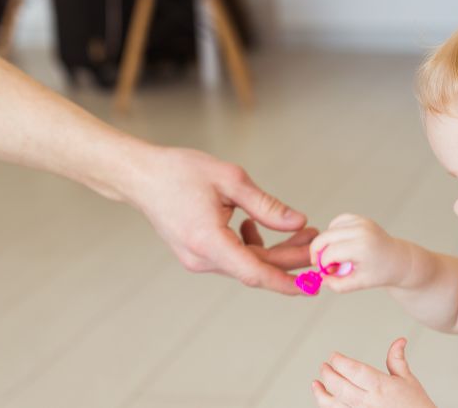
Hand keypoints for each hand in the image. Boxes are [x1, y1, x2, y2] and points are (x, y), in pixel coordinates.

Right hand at [128, 146, 316, 293]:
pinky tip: (256, 225)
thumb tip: (298, 223)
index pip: (255, 273)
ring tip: (299, 231)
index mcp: (208, 241)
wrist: (141, 176)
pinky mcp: (197, 254)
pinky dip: (252, 245)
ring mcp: (197, 259)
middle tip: (316, 241)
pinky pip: (233, 257)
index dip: (286, 282)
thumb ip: (267, 206)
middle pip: (257, 267)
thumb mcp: (231, 181)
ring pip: (247, 263)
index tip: (312, 286)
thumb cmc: (180, 172)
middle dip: (290, 257)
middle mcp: (201, 257)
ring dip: (274, 250)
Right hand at [309, 214, 410, 292]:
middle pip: (325, 237)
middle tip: (322, 264)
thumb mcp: (359, 283)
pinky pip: (337, 222)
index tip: (328, 273)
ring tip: (336, 257)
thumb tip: (319, 280)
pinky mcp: (360, 219)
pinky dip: (333, 234)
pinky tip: (339, 245)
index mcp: (362, 247)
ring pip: (329, 230)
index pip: (330, 253)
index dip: (323, 265)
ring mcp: (361, 222)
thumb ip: (338, 285)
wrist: (399, 260)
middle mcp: (361, 230)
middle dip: (318, 252)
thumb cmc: (380, 272)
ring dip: (326, 243)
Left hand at [312, 338, 435, 407]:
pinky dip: (328, 407)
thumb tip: (399, 340)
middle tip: (324, 366)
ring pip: (334, 405)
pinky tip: (325, 400)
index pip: (354, 371)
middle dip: (328, 374)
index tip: (334, 355)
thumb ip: (397, 360)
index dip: (340, 361)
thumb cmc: (415, 406)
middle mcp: (369, 402)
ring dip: (321, 394)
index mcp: (382, 387)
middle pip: (340, 386)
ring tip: (316, 384)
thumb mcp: (408, 380)